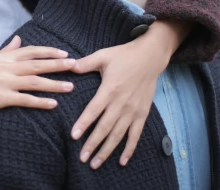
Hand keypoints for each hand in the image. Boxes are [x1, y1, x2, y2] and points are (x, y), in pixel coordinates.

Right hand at [0, 36, 75, 157]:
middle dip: (57, 64)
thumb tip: (19, 38)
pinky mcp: (0, 98)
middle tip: (75, 65)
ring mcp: (2, 82)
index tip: (65, 54)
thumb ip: (7, 51)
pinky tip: (53, 104)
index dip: (49, 52)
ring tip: (70, 87)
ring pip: (34, 81)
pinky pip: (25, 99)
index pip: (30, 51)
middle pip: (36, 64)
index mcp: (3, 58)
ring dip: (54, 84)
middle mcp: (3, 67)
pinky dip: (40, 102)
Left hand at [70, 29, 173, 168]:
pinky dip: (129, 149)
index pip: (94, 110)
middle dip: (93, 144)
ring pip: (119, 135)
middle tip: (82, 158)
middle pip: (105, 127)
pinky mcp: (142, 114)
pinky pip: (135, 135)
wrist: (150, 57)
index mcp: (110, 89)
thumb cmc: (124, 56)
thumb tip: (69, 66)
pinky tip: (122, 161)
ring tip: (96, 163)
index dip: (84, 123)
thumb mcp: (103, 55)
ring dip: (107, 150)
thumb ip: (86, 63)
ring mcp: (133, 110)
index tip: (74, 136)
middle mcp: (122, 103)